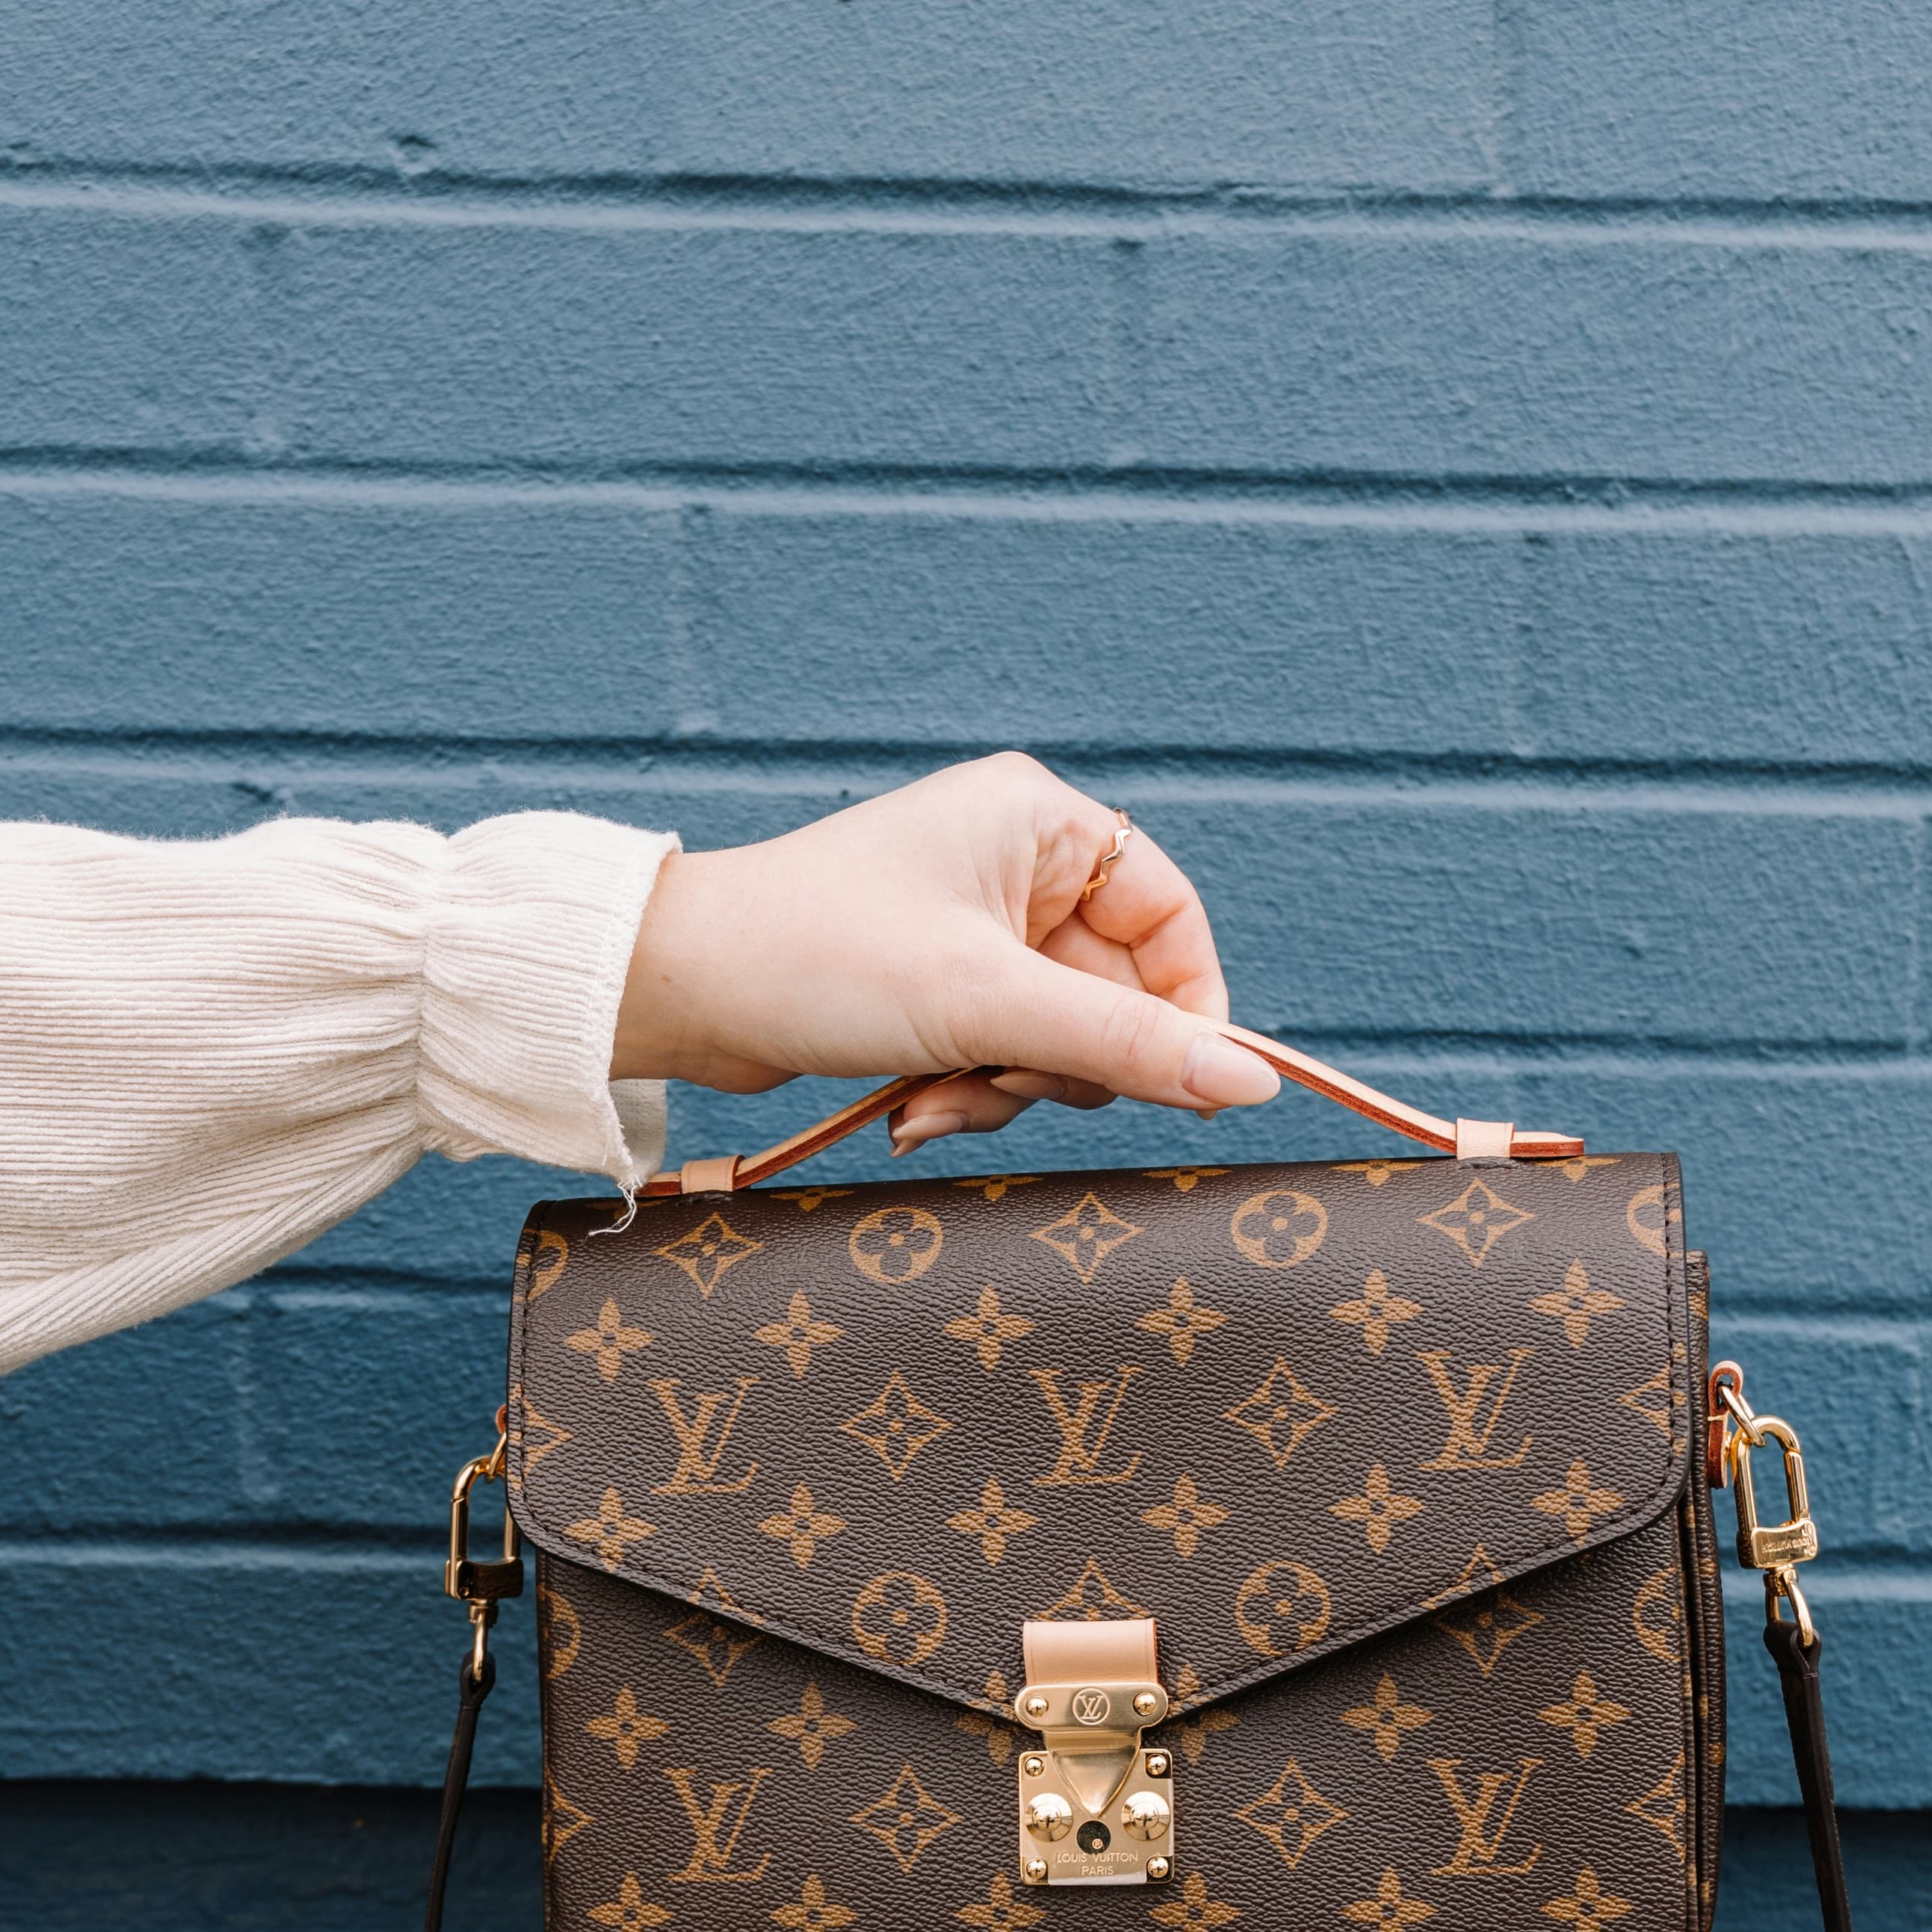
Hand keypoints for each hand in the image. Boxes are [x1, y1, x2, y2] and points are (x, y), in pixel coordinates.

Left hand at [610, 754, 1278, 1154]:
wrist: (680, 988)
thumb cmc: (821, 958)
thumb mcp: (989, 1005)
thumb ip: (1126, 1045)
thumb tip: (1251, 1085)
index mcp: (1040, 823)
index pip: (1173, 919)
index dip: (1187, 1010)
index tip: (1178, 1086)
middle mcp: (1016, 863)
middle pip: (1118, 994)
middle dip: (1061, 1062)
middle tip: (1001, 1079)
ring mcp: (977, 928)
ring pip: (1060, 1039)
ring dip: (1007, 1088)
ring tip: (931, 1098)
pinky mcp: (939, 985)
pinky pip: (1002, 1053)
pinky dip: (967, 1090)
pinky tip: (909, 1108)